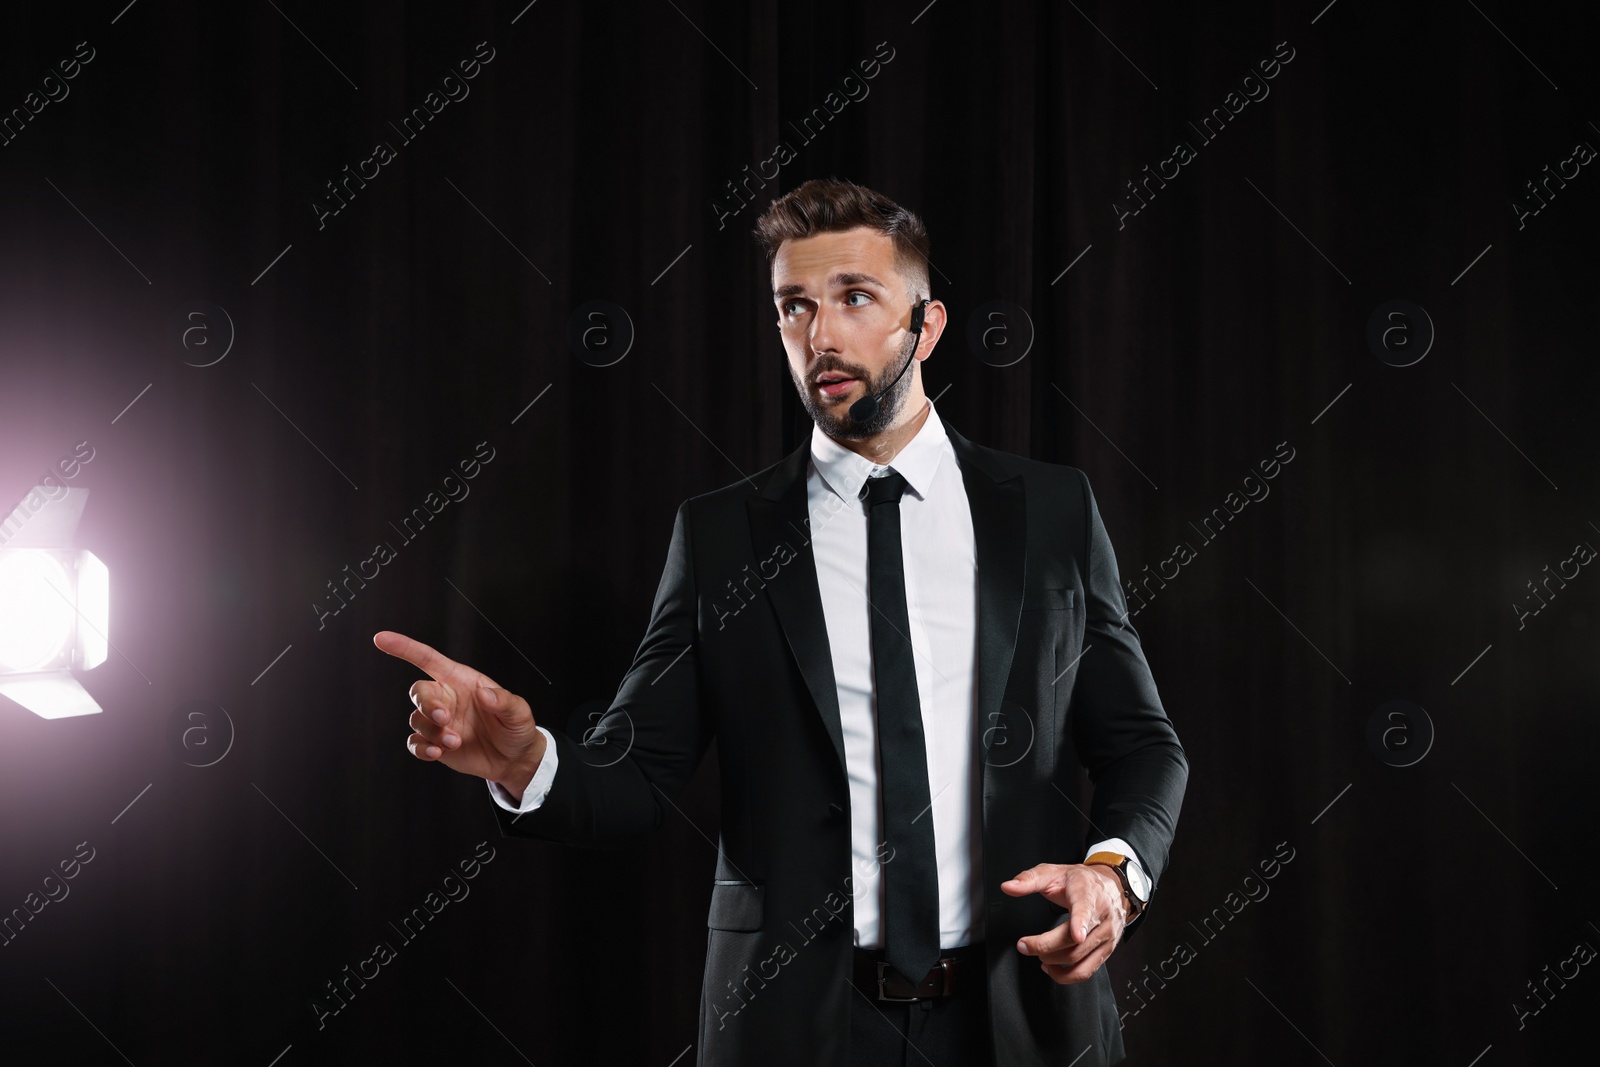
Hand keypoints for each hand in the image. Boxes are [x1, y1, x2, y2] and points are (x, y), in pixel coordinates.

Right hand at [373, 630, 546, 797]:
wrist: (514, 759)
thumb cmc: (516, 728)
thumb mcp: (519, 712)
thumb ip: (504, 701)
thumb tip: (486, 694)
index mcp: (462, 681)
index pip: (428, 659)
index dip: (404, 648)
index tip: (382, 639)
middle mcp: (446, 698)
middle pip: (418, 692)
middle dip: (426, 704)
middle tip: (444, 718)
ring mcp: (439, 722)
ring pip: (416, 719)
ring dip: (431, 731)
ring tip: (455, 742)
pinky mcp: (435, 743)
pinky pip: (415, 742)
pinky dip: (421, 748)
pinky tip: (437, 753)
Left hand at [1002, 863, 1127, 983]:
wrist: (1110, 887)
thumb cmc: (1080, 881)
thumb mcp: (1053, 872)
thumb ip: (1029, 880)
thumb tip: (1008, 887)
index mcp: (1087, 893)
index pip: (1085, 909)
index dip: (1081, 923)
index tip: (1077, 935)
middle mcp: (1102, 916)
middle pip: (1075, 941)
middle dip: (1045, 946)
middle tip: (1024, 945)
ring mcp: (1107, 935)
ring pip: (1080, 958)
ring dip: (1054, 963)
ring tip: (1038, 955)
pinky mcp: (1107, 951)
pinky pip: (1088, 971)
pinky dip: (1067, 975)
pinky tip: (1053, 967)